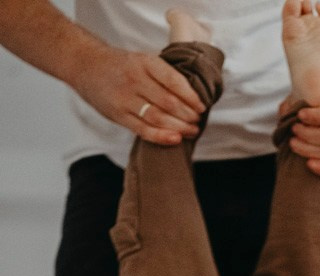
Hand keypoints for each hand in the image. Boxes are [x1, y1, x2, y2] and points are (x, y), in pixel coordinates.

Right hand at [69, 43, 203, 144]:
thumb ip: (161, 75)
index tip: (202, 106)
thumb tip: (191, 97)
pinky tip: (175, 139)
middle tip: (198, 121)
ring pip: (158, 117)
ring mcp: (125, 98)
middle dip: (188, 114)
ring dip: (179, 127)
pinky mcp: (119, 115)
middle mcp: (135, 79)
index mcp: (144, 63)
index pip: (173, 81)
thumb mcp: (141, 60)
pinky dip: (161, 136)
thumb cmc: (120, 66)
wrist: (85, 65)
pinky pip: (143, 130)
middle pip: (168, 102)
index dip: (191, 96)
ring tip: (192, 131)